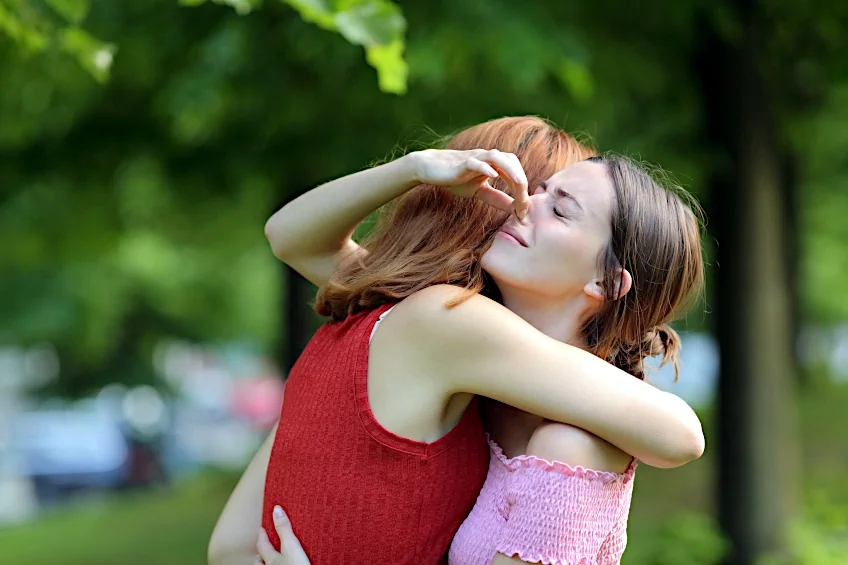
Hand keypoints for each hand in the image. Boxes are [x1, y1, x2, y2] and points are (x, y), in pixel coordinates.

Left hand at [255, 506, 309, 564]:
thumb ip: (284, 529)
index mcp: (271, 558)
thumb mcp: (291, 546)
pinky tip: (283, 564)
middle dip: (261, 551)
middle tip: (263, 544)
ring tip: (270, 558)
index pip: (262, 544)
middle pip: (260, 559)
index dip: (262, 535)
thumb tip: (276, 509)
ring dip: (266, 562)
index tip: (261, 528)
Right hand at [408, 149, 529, 219]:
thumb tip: (516, 211)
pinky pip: (475, 162)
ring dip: (511, 169)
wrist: (430, 168)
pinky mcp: (461, 162)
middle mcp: (488, 158)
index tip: (524, 213)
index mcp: (494, 165)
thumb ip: (497, 198)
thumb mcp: (480, 192)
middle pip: (511, 162)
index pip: (515, 174)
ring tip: (520, 184)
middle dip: (521, 182)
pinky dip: (485, 167)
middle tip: (525, 204)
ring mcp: (475, 158)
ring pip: (497, 158)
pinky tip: (493, 175)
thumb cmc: (456, 179)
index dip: (522, 193)